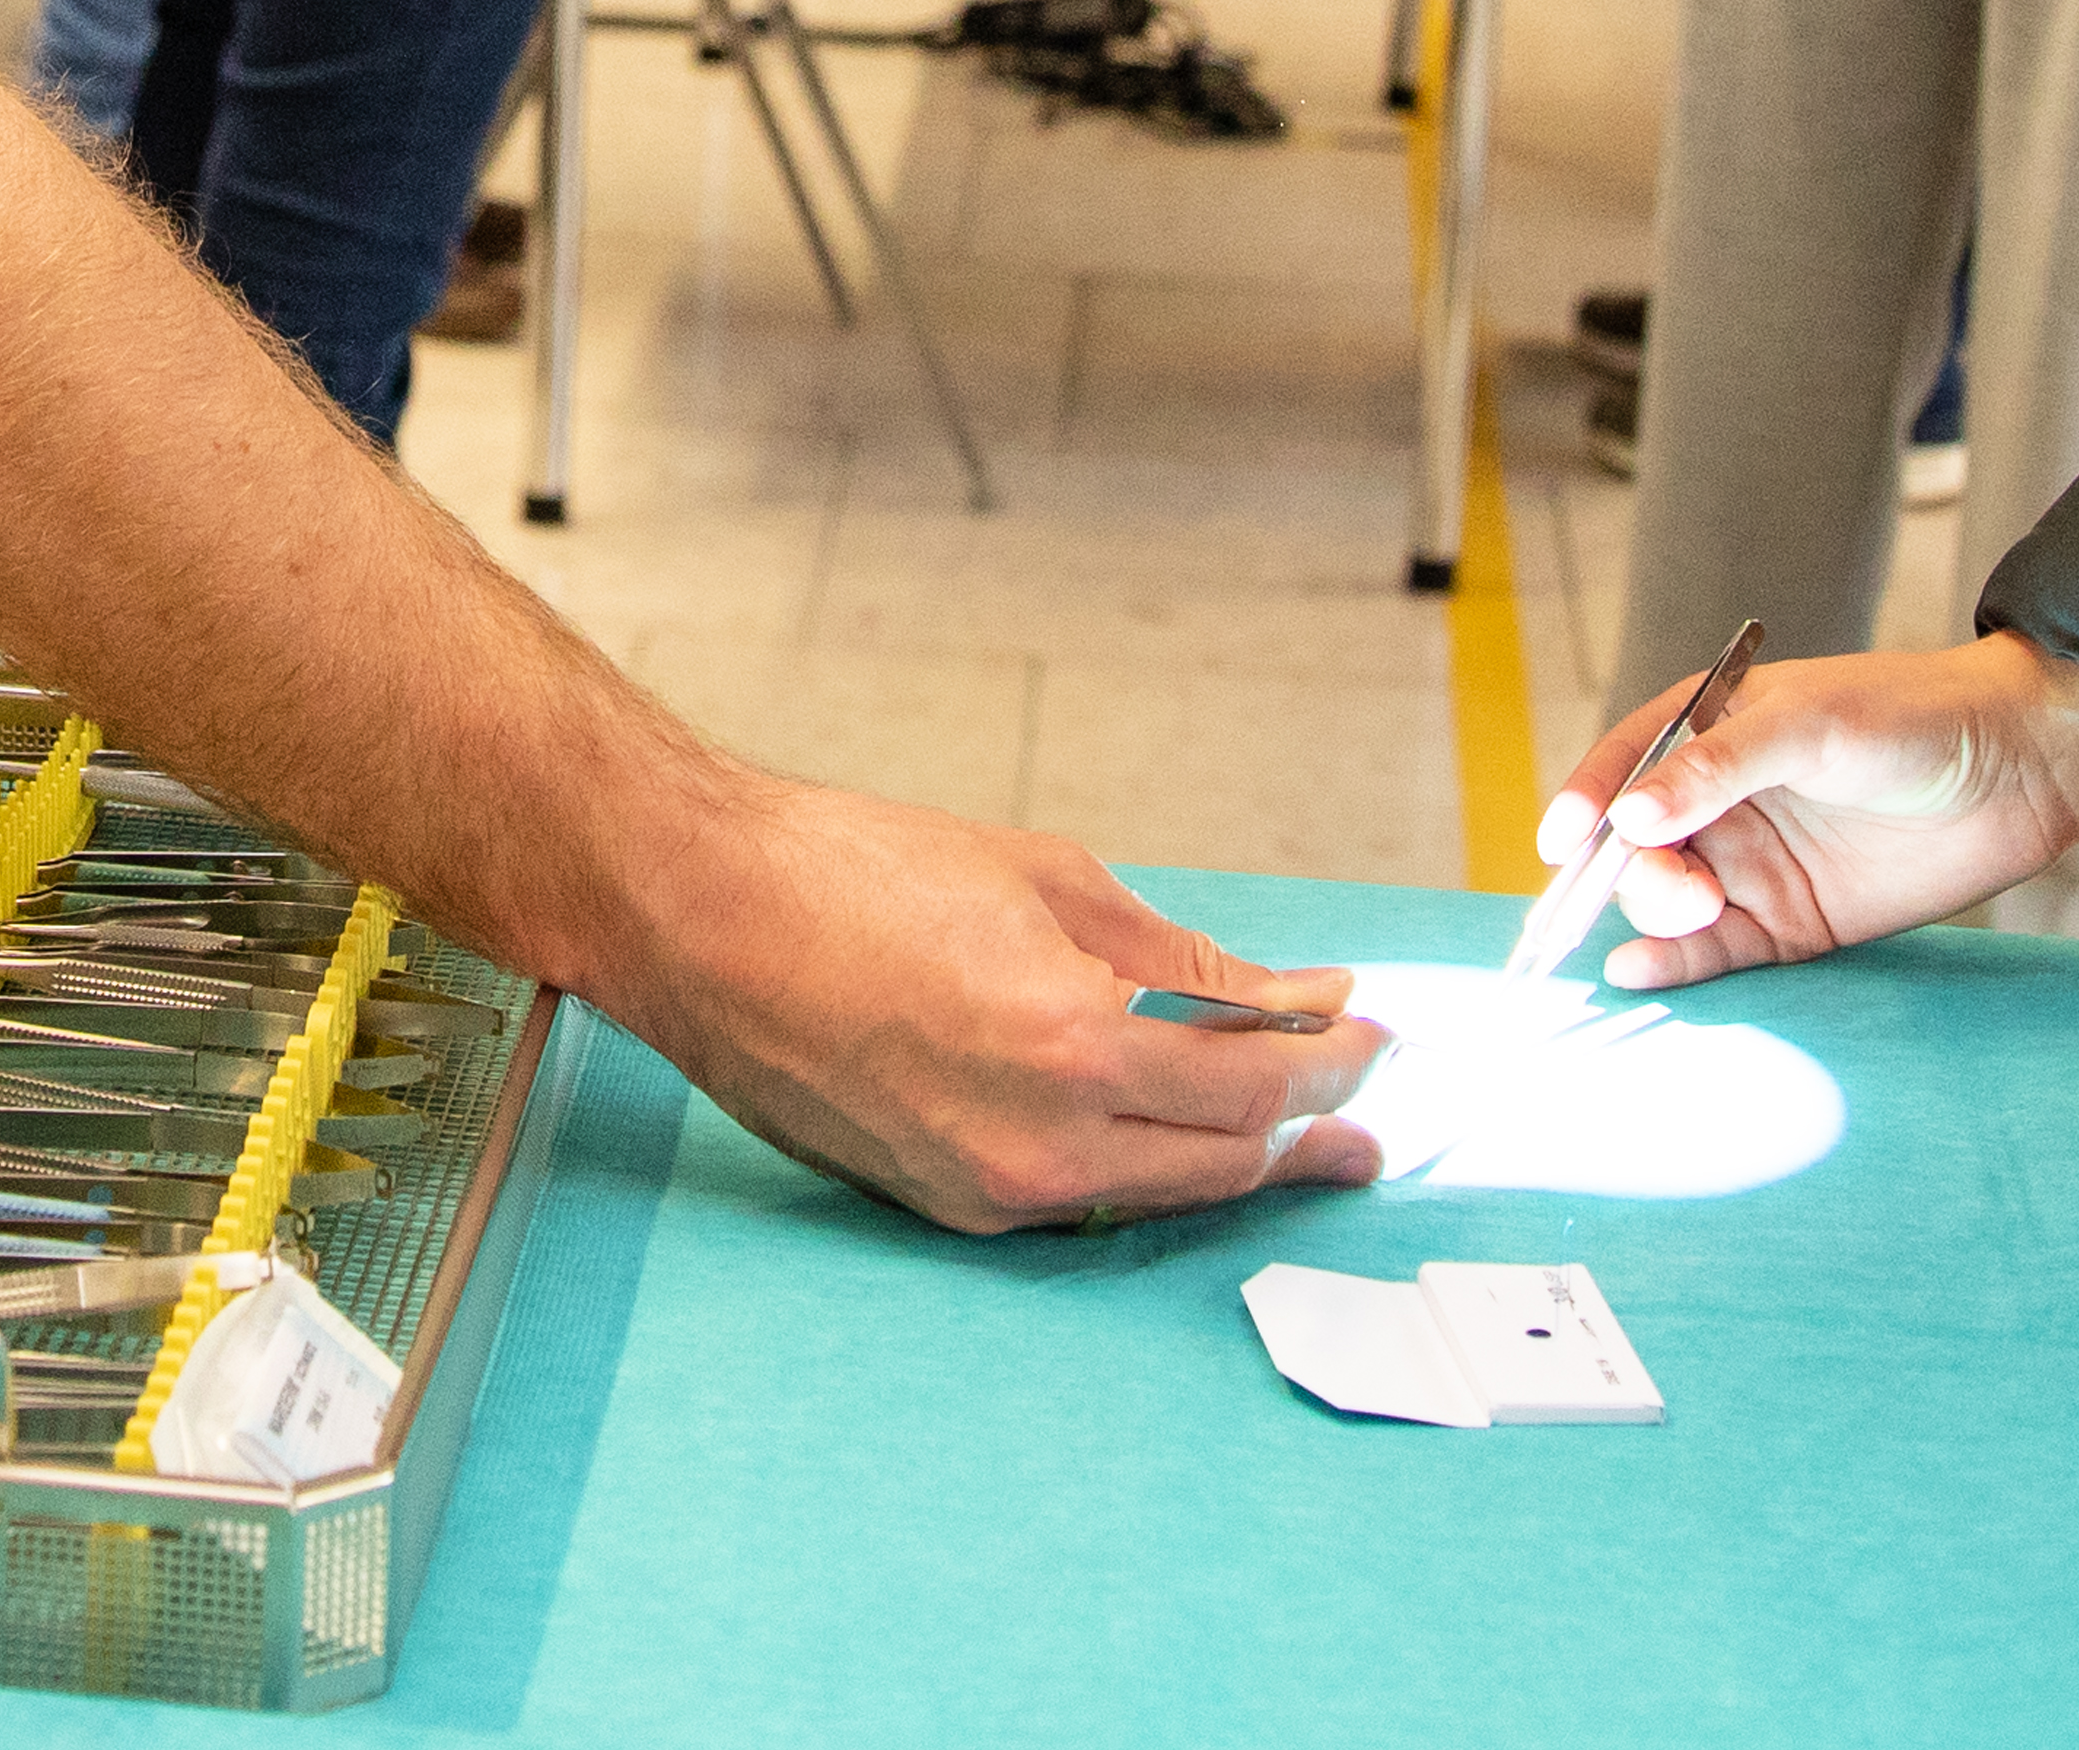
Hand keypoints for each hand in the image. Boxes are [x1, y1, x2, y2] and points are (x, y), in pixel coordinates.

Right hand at [617, 775, 1385, 1230]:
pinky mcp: (946, 1205)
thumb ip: (1179, 956)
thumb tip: (1286, 992)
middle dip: (1309, 1124)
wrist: (704, 920)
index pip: (1255, 1078)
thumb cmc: (855, 873)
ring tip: (1308, 1134)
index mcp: (1073, 1041)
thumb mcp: (1050, 880)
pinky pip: (1085, 1199)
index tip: (1373, 1033)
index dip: (1332, 1060)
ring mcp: (988, 1188)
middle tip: (1366, 1099)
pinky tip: (1182, 1133)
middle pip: (1225, 1157)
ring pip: (1161, 1194)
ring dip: (1241, 1159)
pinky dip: (1151, 1166)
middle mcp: (1038, 1141)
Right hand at [1536, 631, 2078, 988]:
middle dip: (1632, 870)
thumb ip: (1719, 769)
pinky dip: (1673, 965)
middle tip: (1678, 886)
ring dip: (1655, 915)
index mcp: (1714, 729)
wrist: (2022, 770)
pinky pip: (1714, 952)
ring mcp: (1755, 864)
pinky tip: (1642, 972)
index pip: (1626, 765)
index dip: (1586, 801)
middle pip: (1637, 846)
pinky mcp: (1791, 924)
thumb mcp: (1812, 725)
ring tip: (1693, 913)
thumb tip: (1631, 819)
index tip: (1561, 842)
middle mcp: (1723, 801)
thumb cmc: (1915, 717)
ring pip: (1667, 901)